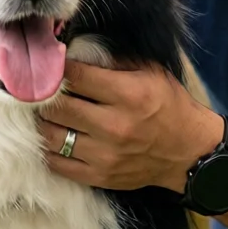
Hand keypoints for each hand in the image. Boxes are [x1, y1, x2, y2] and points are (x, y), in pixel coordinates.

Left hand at [38, 58, 224, 191]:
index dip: (58, 68)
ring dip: (42, 122)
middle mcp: (114, 125)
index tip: (50, 64)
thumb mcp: (150, 72)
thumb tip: (76, 52)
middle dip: (45, 96)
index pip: (76, 77)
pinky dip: (47, 149)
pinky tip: (50, 137)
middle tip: (39, 89)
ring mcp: (105, 155)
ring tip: (42, 113)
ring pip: (52, 136)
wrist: (188, 152)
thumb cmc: (168, 104)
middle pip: (59, 107)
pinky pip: (58, 164)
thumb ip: (114, 61)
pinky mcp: (99, 176)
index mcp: (127, 94)